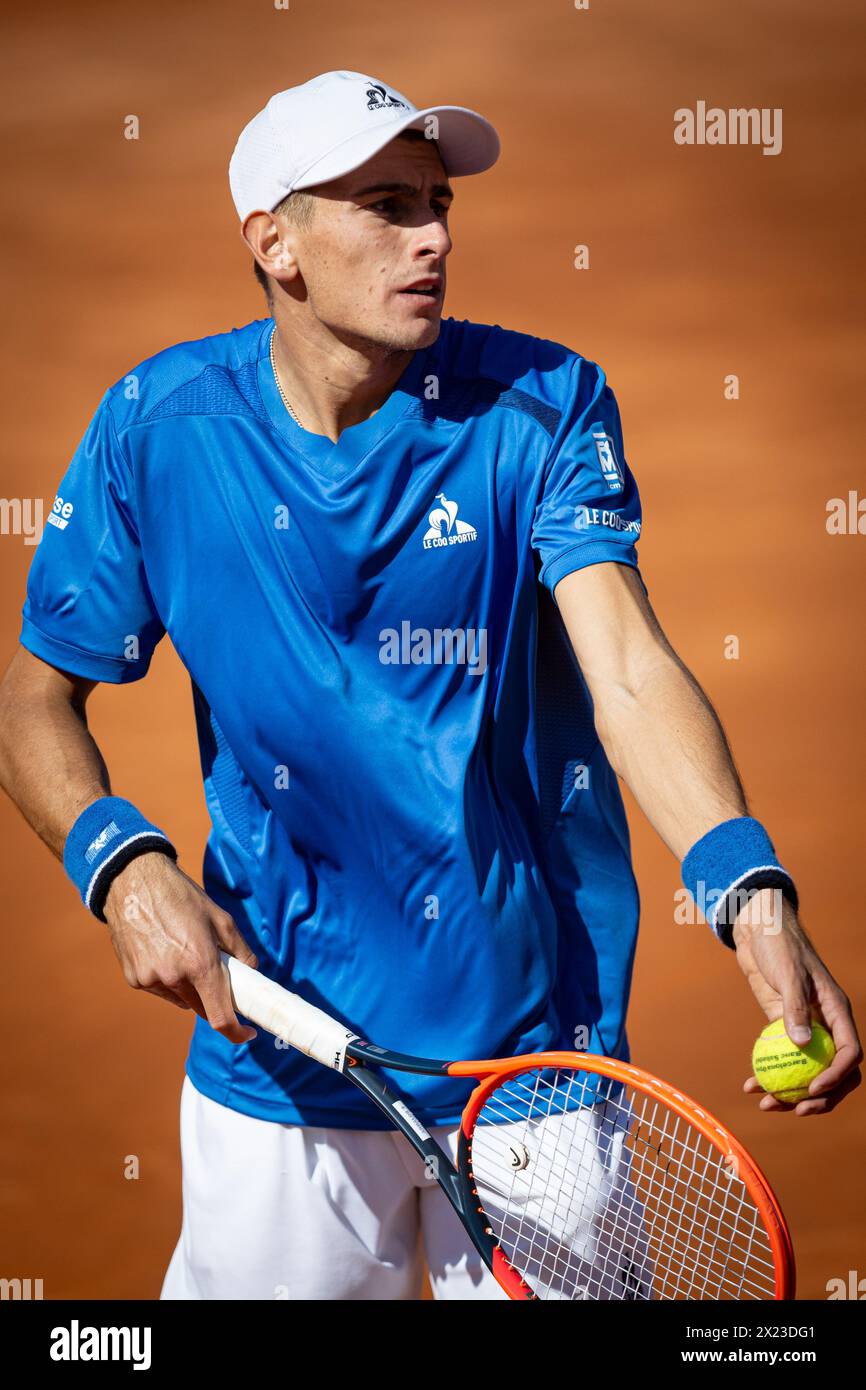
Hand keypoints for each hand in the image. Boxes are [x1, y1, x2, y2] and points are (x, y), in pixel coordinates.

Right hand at [103, 851, 257, 1043]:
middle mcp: (174, 978)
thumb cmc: (181, 896)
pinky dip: (169, 981)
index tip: (247, 1033)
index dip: (236, 1032)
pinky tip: (165, 953)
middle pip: (202, 1008)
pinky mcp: (134, 978)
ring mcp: (150, 980)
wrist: (133, 882)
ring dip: (190, 989)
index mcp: (200, 964)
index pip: (220, 1017)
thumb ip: (241, 950)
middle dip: (214, 999)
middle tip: (217, 976)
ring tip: (185, 954)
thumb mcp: (220, 918)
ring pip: (181, 999)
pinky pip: (160, 990)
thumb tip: (253, 971)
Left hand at [733, 890, 860, 1114]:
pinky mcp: (782, 1028)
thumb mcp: (788, 974)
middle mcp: (825, 1025)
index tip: (812, 1088)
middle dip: (818, 1096)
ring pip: (806, 1071)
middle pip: (834, 1072)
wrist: (758, 931)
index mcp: (837, 1012)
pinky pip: (781, 1060)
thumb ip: (795, 1008)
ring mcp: (804, 1029)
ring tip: (766, 1104)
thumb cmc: (779, 945)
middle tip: (794, 1109)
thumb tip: (802, 1044)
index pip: (849, 1052)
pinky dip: (769, 1074)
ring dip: (790, 1093)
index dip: (836, 1076)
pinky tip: (750, 1086)